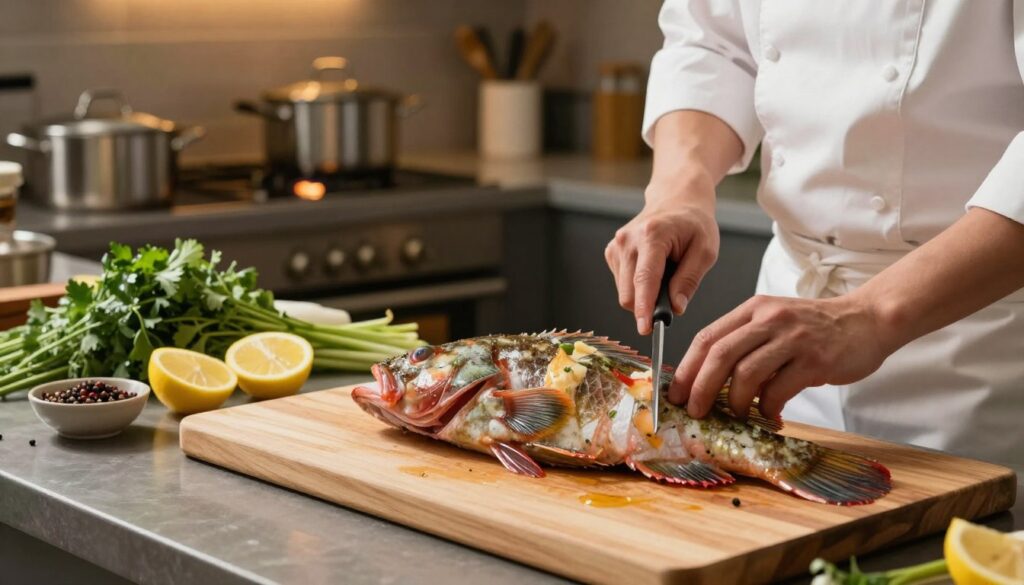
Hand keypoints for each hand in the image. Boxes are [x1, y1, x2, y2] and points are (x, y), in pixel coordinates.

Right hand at [604, 176, 719, 334]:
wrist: (676, 200)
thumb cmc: (694, 224)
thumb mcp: (706, 251)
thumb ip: (689, 280)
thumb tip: (675, 308)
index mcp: (652, 235)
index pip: (645, 279)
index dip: (644, 308)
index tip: (646, 329)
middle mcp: (628, 240)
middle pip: (629, 292)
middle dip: (648, 306)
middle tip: (672, 299)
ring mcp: (616, 246)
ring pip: (625, 292)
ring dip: (645, 295)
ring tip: (666, 274)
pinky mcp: (611, 252)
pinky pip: (623, 284)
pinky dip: (638, 286)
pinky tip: (653, 270)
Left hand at [670, 293, 894, 419]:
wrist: (867, 320)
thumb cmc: (816, 328)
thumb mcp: (774, 323)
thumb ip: (746, 345)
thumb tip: (711, 383)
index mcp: (753, 310)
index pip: (707, 337)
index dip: (687, 368)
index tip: (676, 393)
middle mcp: (769, 320)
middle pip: (719, 355)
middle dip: (701, 387)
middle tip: (696, 411)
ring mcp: (792, 338)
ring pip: (746, 373)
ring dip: (736, 401)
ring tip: (737, 414)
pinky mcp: (814, 359)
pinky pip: (779, 390)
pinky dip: (768, 408)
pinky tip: (771, 414)